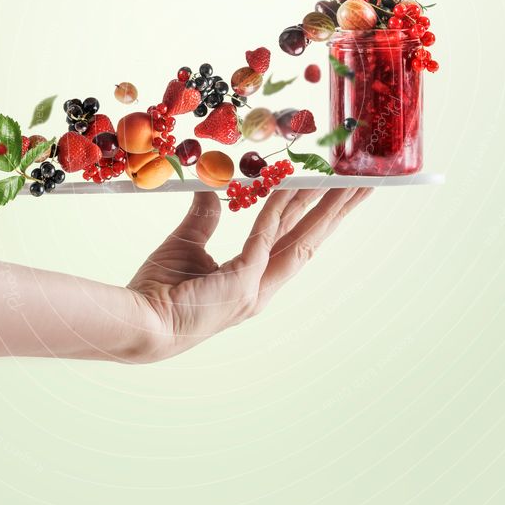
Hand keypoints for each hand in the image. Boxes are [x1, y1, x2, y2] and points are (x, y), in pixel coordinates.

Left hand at [127, 187, 371, 361]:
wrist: (141, 320)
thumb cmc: (159, 289)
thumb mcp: (186, 243)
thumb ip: (205, 217)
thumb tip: (210, 188)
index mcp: (253, 279)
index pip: (292, 239)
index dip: (315, 215)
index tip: (334, 191)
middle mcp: (263, 286)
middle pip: (310, 239)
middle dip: (338, 211)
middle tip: (363, 184)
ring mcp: (257, 287)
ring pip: (303, 239)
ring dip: (329, 210)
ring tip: (351, 184)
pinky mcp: (244, 282)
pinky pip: (266, 236)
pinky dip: (280, 207)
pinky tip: (296, 185)